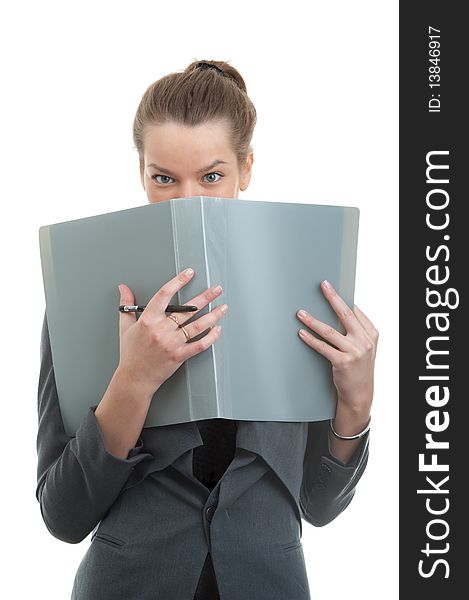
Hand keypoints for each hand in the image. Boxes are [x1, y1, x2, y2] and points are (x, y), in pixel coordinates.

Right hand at [117, 269, 227, 394]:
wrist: (134, 378)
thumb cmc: (130, 353)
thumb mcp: (125, 327)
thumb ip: (126, 306)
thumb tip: (123, 288)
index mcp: (148, 320)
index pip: (164, 294)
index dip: (178, 281)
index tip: (189, 273)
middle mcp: (161, 330)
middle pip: (187, 309)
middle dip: (205, 297)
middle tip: (216, 289)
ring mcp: (172, 343)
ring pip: (197, 326)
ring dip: (213, 315)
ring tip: (223, 307)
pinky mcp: (180, 356)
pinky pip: (199, 345)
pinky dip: (211, 337)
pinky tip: (217, 329)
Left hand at [296, 279, 378, 416]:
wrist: (360, 393)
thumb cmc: (359, 367)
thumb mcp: (364, 346)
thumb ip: (356, 330)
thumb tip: (339, 309)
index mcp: (371, 333)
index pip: (354, 310)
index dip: (341, 297)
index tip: (329, 286)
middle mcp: (365, 341)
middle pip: (345, 314)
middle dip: (332, 298)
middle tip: (322, 286)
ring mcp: (355, 352)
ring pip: (329, 331)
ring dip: (312, 321)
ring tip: (301, 313)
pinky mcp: (343, 362)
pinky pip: (323, 347)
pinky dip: (310, 339)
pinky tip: (302, 333)